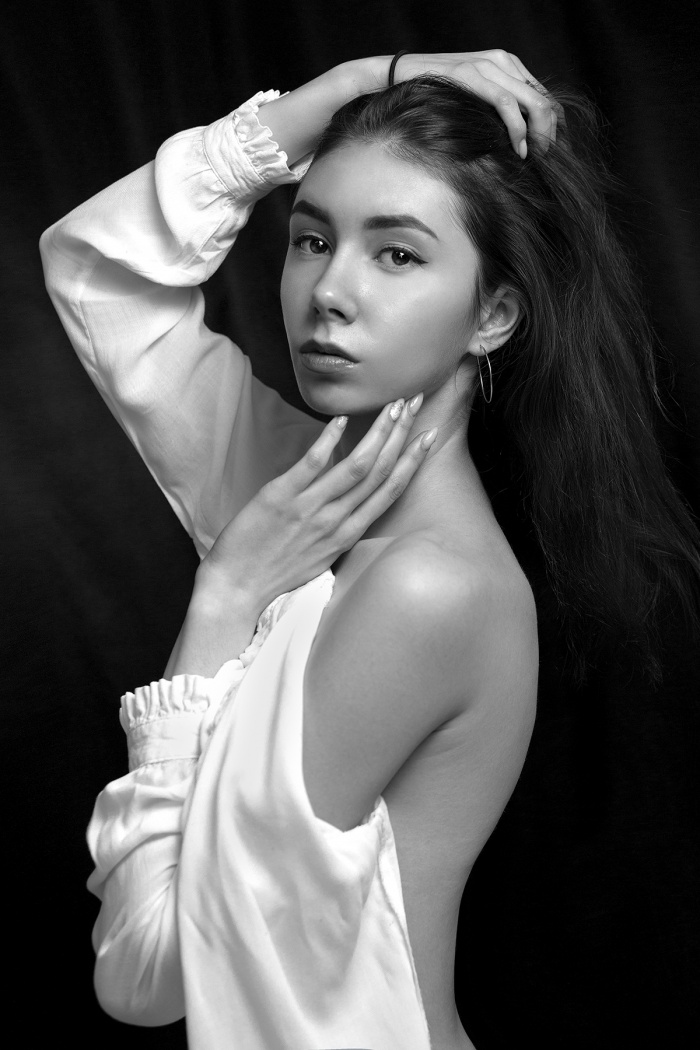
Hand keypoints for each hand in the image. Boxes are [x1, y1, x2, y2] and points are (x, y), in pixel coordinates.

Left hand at [196, 393, 434, 614]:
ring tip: (392, 405)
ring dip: (377, 432)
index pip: (390, 491)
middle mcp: (336, 521)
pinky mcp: (280, 498)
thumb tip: (349, 503)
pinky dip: (329, 440)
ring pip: (356, 466)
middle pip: (379, 471)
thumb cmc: (275, 575)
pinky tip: (341, 419)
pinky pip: (311, 464)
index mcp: (347, 535)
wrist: (237, 589)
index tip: (428, 436)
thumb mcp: (320, 557)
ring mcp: (310, 509)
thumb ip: (338, 529)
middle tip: (415, 402)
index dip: (412, 461)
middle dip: (401, 433)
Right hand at [387, 50, 556, 156]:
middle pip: (546, 101)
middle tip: (543, 160)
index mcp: (507, 64)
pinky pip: (507, 105)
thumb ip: (495, 108)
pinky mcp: (472, 76)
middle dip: (549, 135)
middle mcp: (503, 61)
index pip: (546, 97)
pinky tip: (517, 149)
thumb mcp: (473, 98)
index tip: (545, 153)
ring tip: (532, 157)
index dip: (552, 128)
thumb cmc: (435, 93)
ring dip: (539, 136)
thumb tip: (519, 138)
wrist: (399, 74)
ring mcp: (488, 65)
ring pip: (534, 103)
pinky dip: (518, 130)